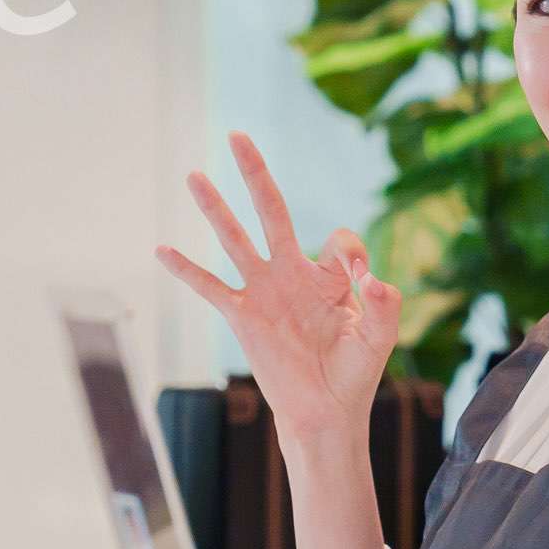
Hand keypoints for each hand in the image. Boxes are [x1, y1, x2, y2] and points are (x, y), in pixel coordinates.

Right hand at [157, 132, 402, 439]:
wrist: (324, 412)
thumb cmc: (354, 374)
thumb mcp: (380, 336)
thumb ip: (386, 304)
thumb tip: (372, 277)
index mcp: (330, 276)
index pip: (339, 240)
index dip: (352, 251)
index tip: (362, 276)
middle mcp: (292, 274)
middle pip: (272, 212)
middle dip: (256, 174)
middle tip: (239, 136)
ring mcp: (264, 292)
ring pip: (235, 239)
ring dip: (215, 208)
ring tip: (195, 176)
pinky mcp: (243, 317)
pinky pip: (210, 288)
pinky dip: (186, 270)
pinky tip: (162, 250)